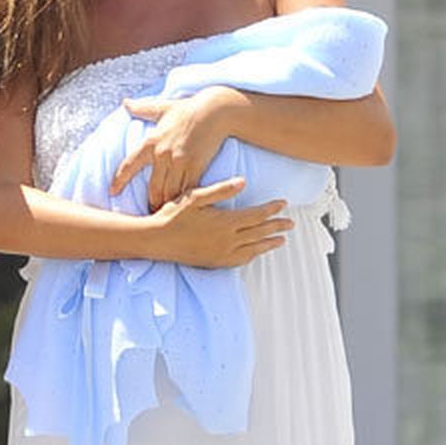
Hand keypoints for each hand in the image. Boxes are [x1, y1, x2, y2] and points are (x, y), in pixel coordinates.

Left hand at [111, 86, 239, 210]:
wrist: (215, 110)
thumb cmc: (188, 109)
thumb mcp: (163, 107)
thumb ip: (143, 108)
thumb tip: (125, 102)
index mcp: (151, 142)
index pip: (129, 165)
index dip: (119, 180)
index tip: (112, 192)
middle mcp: (162, 154)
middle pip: (153, 188)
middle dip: (150, 203)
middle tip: (148, 216)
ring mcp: (179, 162)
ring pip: (169, 192)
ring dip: (166, 206)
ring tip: (165, 219)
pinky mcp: (196, 167)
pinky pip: (187, 190)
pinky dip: (184, 201)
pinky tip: (185, 210)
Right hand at [150, 176, 293, 267]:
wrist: (155, 240)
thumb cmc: (172, 215)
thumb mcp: (195, 196)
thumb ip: (221, 190)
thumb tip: (243, 182)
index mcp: (225, 222)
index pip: (256, 215)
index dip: (271, 209)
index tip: (283, 203)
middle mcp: (227, 240)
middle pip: (260, 232)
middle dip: (277, 226)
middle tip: (290, 223)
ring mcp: (222, 254)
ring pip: (253, 249)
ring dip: (269, 243)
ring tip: (281, 239)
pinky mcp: (215, 262)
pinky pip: (241, 260)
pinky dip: (253, 255)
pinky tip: (256, 252)